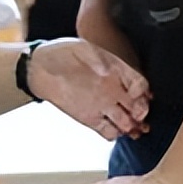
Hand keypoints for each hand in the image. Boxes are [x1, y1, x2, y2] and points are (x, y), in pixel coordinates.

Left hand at [27, 38, 150, 139]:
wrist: (40, 68)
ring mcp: (103, 105)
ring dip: (132, 127)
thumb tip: (106, 70)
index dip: (142, 92)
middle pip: (138, 106)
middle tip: (138, 117)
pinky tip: (115, 133)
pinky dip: (115, 134)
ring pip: (126, 121)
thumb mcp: (80, 49)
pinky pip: (108, 131)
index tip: (137, 96)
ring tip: (133, 130)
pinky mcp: (91, 118)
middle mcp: (113, 90)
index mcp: (117, 71)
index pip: (140, 84)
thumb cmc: (61, 53)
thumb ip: (94, 59)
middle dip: (141, 113)